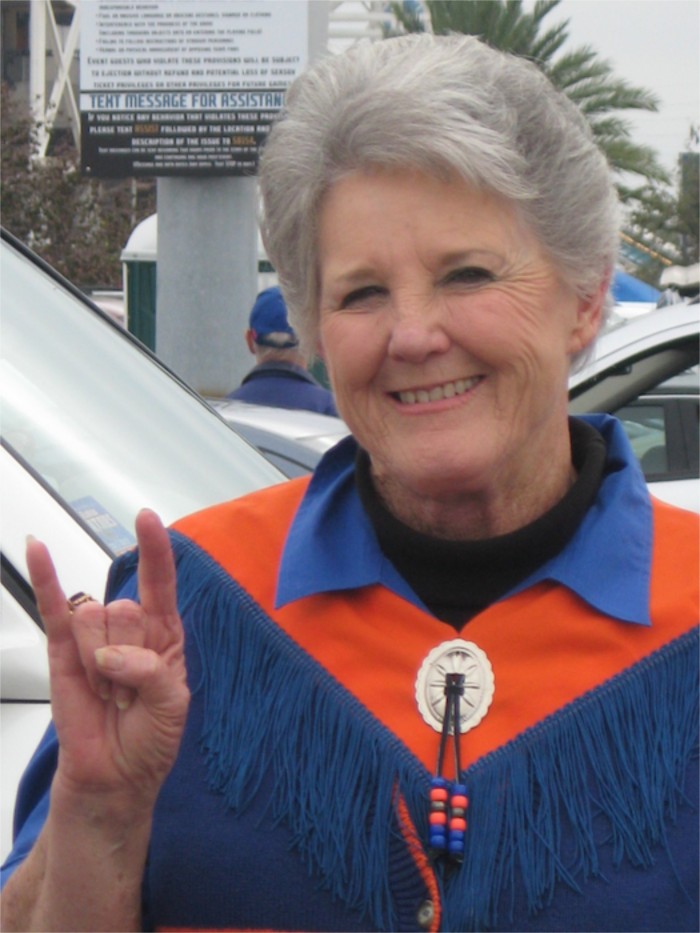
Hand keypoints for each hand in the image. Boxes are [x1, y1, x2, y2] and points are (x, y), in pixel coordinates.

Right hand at [26, 509, 189, 807]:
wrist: (113, 778)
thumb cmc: (150, 739)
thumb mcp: (172, 706)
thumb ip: (151, 672)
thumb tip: (108, 656)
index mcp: (163, 634)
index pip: (160, 582)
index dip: (155, 550)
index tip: (145, 517)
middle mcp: (129, 628)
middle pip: (124, 607)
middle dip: (126, 656)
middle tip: (127, 696)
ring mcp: (93, 636)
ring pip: (93, 617)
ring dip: (98, 663)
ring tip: (106, 694)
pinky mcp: (61, 651)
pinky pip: (52, 608)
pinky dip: (45, 578)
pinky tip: (36, 547)